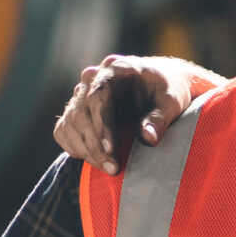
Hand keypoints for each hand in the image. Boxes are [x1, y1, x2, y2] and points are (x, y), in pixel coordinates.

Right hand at [53, 55, 223, 174]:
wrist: (158, 86)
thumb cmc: (167, 91)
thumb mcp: (172, 102)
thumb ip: (160, 119)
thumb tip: (148, 139)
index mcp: (116, 68)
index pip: (99, 95)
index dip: (102, 124)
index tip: (110, 150)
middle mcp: (93, 78)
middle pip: (81, 112)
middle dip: (94, 144)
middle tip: (113, 168)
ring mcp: (81, 94)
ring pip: (70, 124)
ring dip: (85, 150)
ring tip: (109, 168)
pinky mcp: (75, 110)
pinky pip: (64, 131)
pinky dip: (74, 147)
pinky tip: (93, 161)